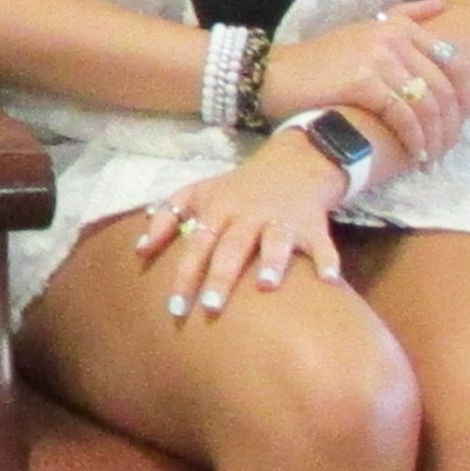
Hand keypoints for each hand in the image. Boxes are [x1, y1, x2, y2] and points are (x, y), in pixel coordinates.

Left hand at [130, 135, 351, 316]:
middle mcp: (248, 215)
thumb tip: (139, 249)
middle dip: (222, 276)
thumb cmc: (237, 187)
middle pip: (232, 247)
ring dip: (272, 261)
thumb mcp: (198, 193)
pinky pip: (321, 243)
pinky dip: (327, 260)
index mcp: (218, 210)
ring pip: (275, 240)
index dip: (185, 275)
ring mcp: (281, 218)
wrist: (292, 163)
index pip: (196, 245)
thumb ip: (167, 218)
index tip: (175, 307)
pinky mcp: (312, 223)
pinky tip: (330, 280)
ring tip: (266, 285)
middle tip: (211, 307)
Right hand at [265, 0, 466, 168]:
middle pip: (443, 88)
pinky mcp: (364, 80)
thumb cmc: (320, 64)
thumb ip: (404, 18)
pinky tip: (413, 156)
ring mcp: (379, 57)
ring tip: (430, 160)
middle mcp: (394, 37)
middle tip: (444, 151)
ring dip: (434, 139)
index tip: (456, 126)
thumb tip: (443, 4)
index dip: (463, 99)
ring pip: (426, 105)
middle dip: (449, 126)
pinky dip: (413, 140)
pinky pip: (403, 116)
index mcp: (399, 27)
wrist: (273, 77)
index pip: (454, 63)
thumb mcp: (364, 32)